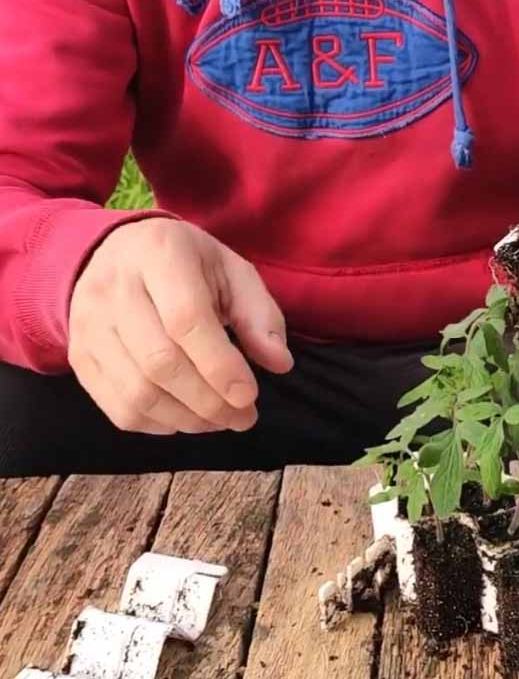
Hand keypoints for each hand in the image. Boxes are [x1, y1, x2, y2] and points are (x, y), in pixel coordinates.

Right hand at [68, 218, 293, 434]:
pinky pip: (117, 406)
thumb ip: (260, 316)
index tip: (249, 395)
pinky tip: (187, 419)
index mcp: (160, 255)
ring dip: (187, 419)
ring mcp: (89, 325)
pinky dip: (158, 424)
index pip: (186, 321)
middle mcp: (114, 288)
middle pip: (159, 362)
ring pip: (136, 392)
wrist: (118, 254)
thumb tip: (279, 363)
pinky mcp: (79, 357)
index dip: (220, 366)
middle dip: (209, 401)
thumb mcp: (234, 272)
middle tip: (243, 417)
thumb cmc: (189, 265)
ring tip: (222, 421)